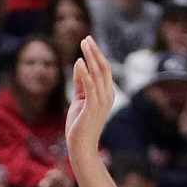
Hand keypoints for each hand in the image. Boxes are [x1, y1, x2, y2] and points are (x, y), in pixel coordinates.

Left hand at [63, 38, 115, 159]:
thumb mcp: (80, 100)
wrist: (81, 148)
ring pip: (98, 74)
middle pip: (104, 68)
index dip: (97, 55)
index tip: (88, 42)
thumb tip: (79, 64)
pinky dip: (85, 73)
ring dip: (90, 57)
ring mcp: (101, 102)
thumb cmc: (80, 125)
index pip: (104, 70)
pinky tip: (79, 62)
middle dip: (95, 52)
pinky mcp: (92, 108)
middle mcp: (107, 96)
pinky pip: (90, 86)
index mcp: (106, 94)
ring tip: (83, 44)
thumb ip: (81, 83)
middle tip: (86, 38)